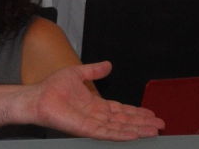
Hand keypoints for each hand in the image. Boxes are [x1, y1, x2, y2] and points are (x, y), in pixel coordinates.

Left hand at [26, 61, 164, 139]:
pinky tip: (134, 134)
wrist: (37, 97)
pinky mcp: (86, 129)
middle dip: (142, 122)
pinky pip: (107, 133)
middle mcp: (96, 116)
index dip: (136, 112)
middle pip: (125, 120)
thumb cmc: (52, 87)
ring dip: (137, 129)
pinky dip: (122, 134)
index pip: (121, 110)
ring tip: (154, 131)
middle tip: (160, 124)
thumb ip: (93, 70)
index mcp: (95, 104)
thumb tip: (108, 64)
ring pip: (120, 128)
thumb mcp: (77, 73)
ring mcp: (92, 124)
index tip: (151, 113)